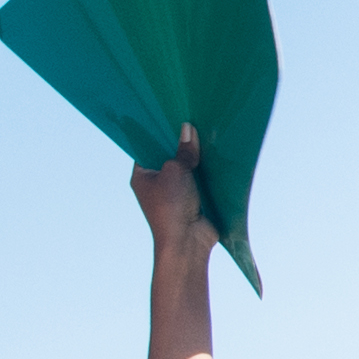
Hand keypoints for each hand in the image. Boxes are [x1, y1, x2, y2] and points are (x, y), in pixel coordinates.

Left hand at [133, 130, 219, 284]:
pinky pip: (199, 180)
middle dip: (180, 144)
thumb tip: (188, 129)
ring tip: (206, 134)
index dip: (158, 132)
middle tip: (192, 121)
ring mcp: (174, 192)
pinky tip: (216, 155)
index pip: (146, 147)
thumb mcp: (176, 171)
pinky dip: (206, 171)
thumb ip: (183, 150)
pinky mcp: (192, 200)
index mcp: (142, 176)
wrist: (187, 242)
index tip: (170, 116)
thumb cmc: (171, 206)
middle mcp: (155, 184)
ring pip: (185, 168)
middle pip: (168, 156)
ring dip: (195, 158)